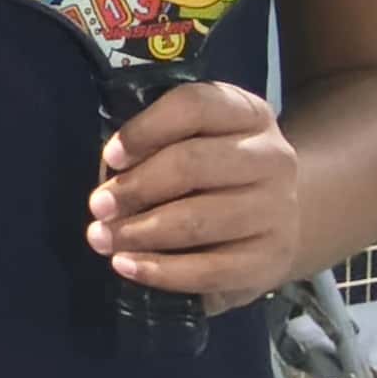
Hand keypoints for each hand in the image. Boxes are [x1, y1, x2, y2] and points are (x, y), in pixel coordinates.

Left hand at [90, 83, 303, 312]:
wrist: (277, 220)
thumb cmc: (215, 172)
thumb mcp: (195, 140)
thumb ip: (157, 147)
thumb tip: (109, 182)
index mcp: (248, 114)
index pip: (194, 106)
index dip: (145, 130)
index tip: (111, 156)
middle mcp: (272, 157)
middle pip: (192, 164)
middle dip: (135, 187)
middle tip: (97, 206)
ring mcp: (278, 210)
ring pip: (198, 219)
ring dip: (139, 232)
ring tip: (102, 238)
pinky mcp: (271, 259)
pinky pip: (211, 269)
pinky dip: (161, 271)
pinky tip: (126, 266)